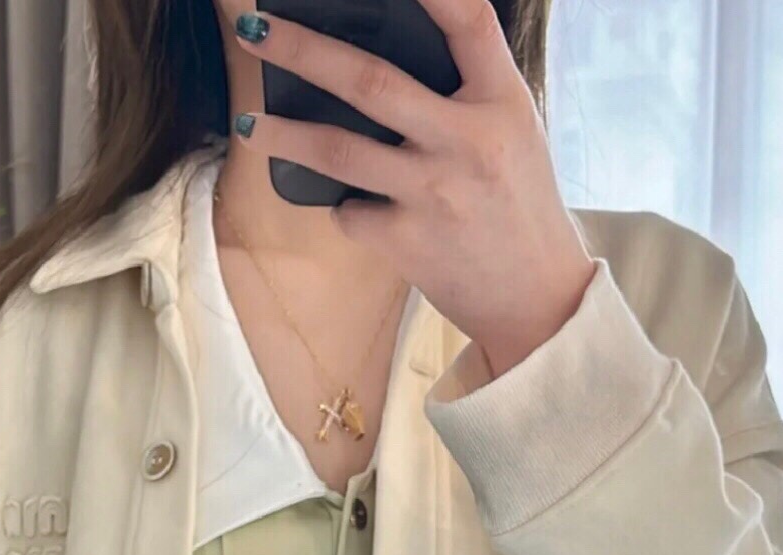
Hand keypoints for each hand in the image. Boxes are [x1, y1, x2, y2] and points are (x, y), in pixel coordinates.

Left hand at [230, 0, 596, 379]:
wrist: (535, 299)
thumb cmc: (518, 207)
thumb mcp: (513, 132)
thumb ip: (467, 92)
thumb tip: (388, 53)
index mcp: (502, 102)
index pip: (467, 20)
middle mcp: (467, 141)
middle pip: (370, 81)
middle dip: (302, 49)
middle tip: (255, 26)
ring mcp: (433, 192)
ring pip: (338, 151)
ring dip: (284, 133)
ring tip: (248, 123)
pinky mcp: (408, 242)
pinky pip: (350, 211)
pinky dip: (345, 207)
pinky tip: (357, 208)